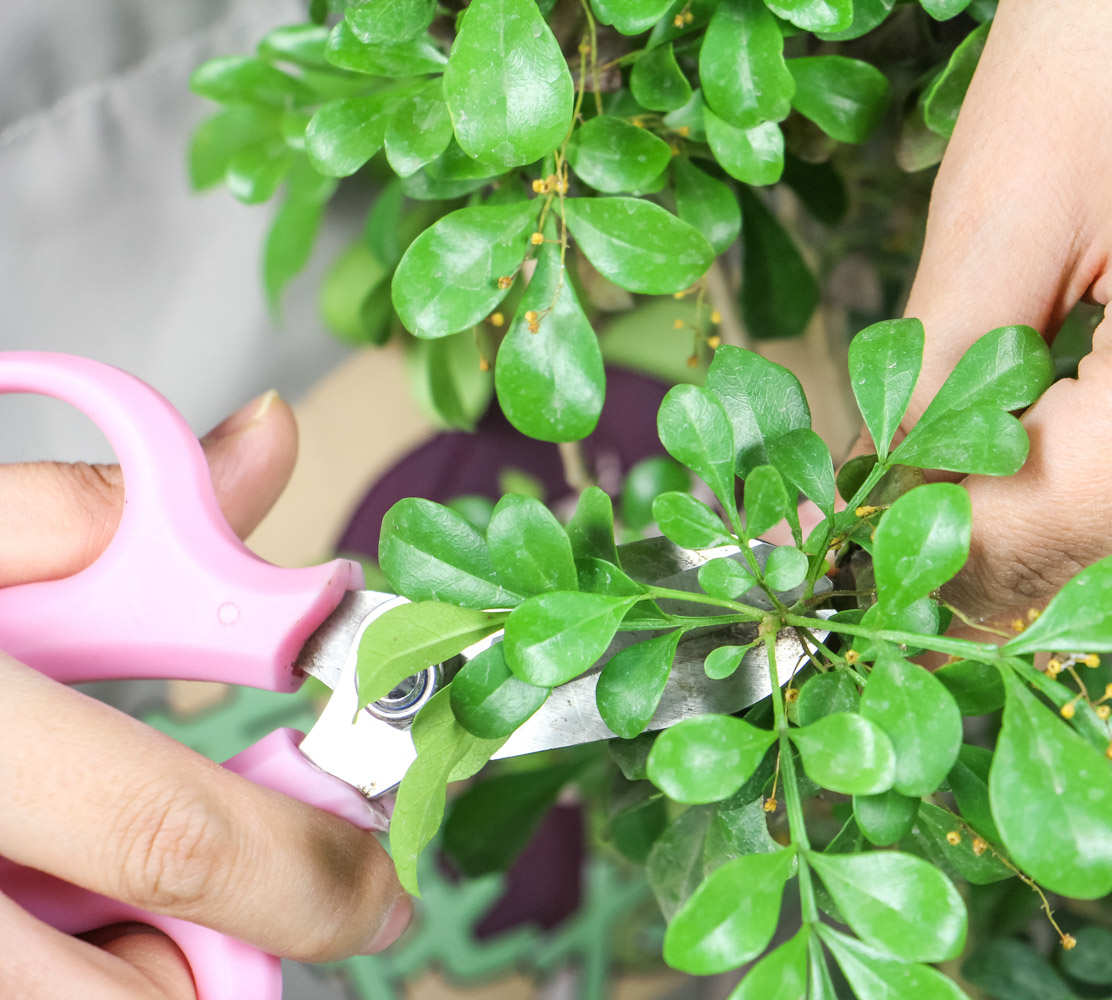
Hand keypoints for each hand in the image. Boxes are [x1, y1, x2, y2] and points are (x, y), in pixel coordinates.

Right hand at [0, 393, 408, 997]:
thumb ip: (93, 506)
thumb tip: (268, 440)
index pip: (170, 838)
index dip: (306, 874)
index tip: (380, 886)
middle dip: (223, 965)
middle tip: (250, 911)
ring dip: (128, 988)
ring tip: (108, 903)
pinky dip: (48, 989)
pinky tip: (28, 912)